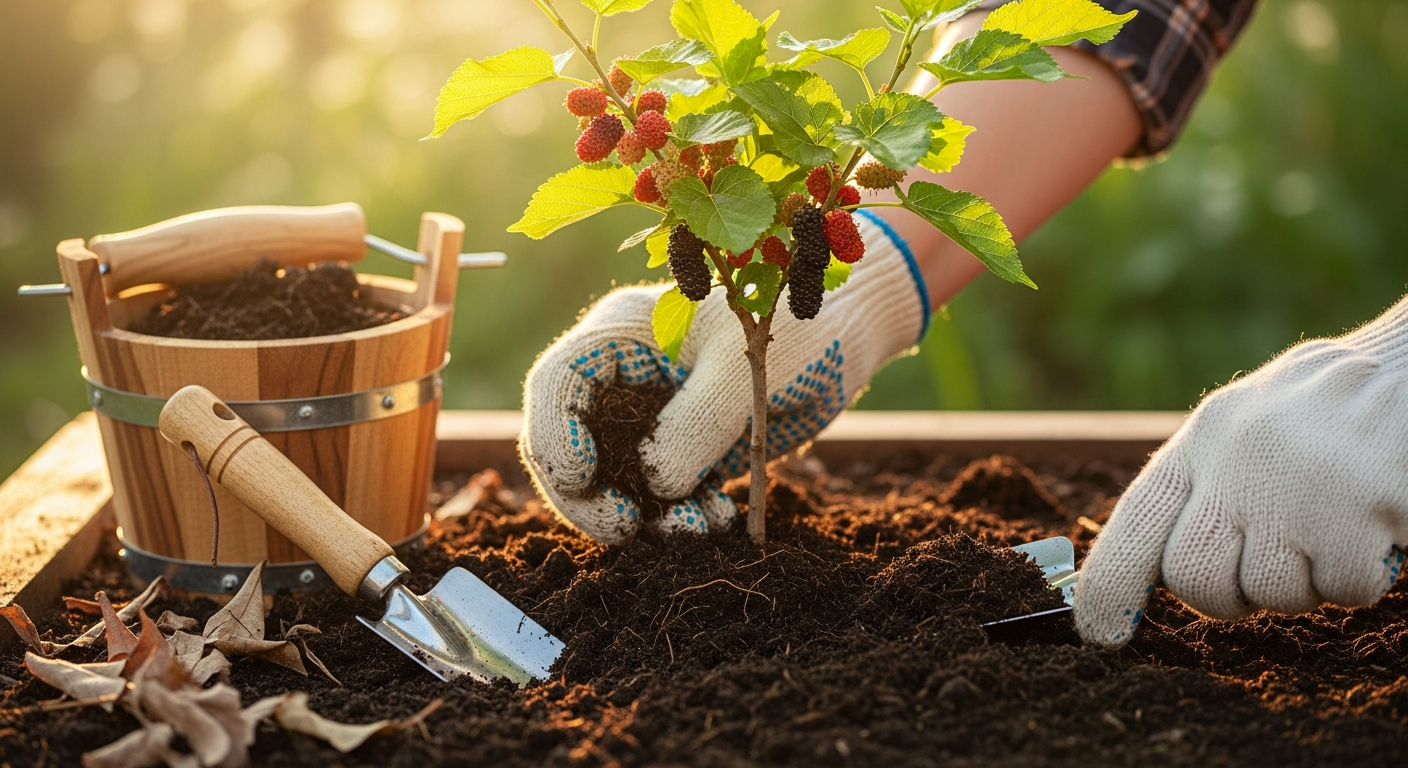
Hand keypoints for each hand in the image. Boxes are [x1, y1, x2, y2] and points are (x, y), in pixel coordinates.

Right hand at [519, 212, 927, 543]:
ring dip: (645, 516)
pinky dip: (679, 516)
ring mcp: (651, 416)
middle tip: (627, 528)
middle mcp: (624, 377)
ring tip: (700, 526)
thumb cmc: (798, 329)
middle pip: (570, 443)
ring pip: (613, 481)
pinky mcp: (684, 449)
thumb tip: (654, 482)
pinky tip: (719, 519)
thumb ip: (695, 425)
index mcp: (622, 335)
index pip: (557, 384)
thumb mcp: (744, 375)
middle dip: (590, 495)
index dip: (553, 434)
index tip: (581, 478)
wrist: (848, 334)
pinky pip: (660, 496)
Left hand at [1074, 297, 1407, 646]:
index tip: (1098, 633)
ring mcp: (1295, 487)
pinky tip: (1374, 524)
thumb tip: (1154, 574)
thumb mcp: (1245, 429)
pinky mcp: (1357, 511)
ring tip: (1332, 527)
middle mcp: (1237, 460)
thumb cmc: (1328, 415)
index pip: (1138, 520)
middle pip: (1195, 579)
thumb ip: (1203, 489)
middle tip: (1269, 566)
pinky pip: (1344, 590)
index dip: (1110, 582)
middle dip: (1226, 597)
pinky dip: (1363, 574)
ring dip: (1306, 582)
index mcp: (1205, 437)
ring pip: (1271, 594)